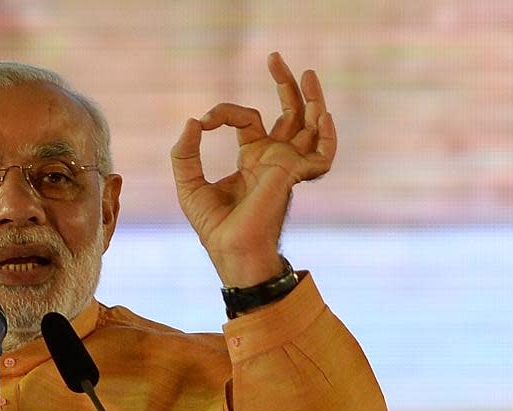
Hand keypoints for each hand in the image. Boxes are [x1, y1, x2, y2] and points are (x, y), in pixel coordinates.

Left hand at [171, 52, 336, 286]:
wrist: (230, 250)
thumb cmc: (214, 226)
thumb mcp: (189, 184)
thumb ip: (185, 153)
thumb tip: (193, 121)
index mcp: (253, 160)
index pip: (247, 121)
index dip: (225, 112)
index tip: (204, 121)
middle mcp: (274, 160)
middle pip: (289, 115)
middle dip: (285, 86)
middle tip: (275, 58)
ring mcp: (286, 167)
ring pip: (310, 126)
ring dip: (311, 99)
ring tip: (306, 72)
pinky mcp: (292, 175)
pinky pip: (322, 155)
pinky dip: (327, 135)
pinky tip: (323, 114)